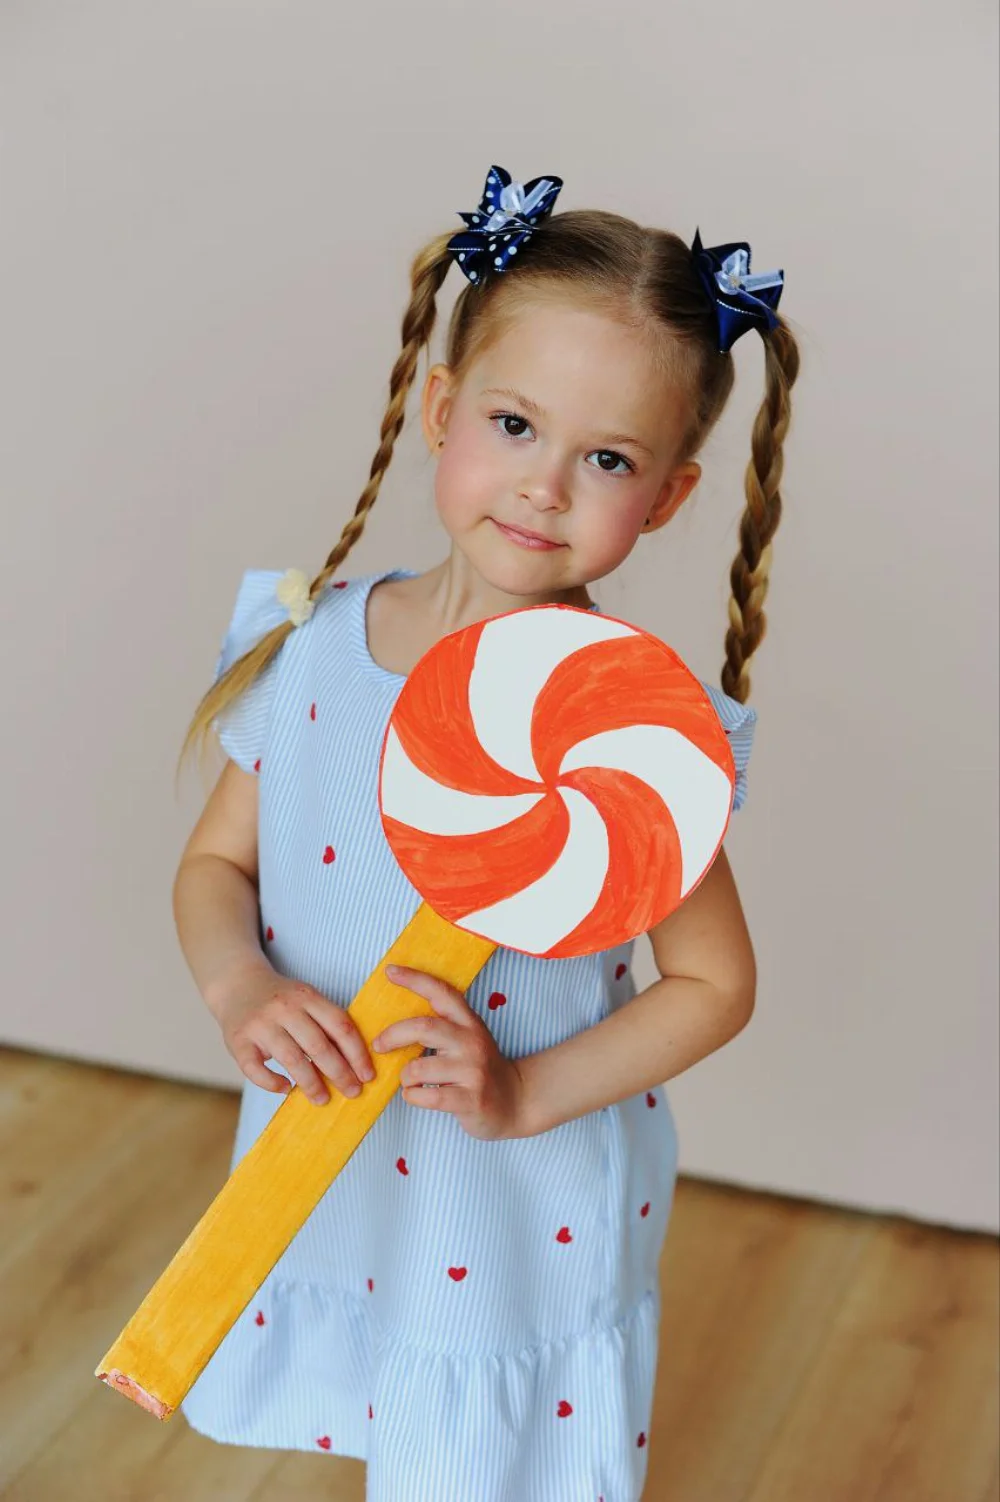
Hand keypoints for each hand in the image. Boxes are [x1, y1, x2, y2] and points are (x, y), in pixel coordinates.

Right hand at [212, 959, 375, 1106]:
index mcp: (307, 996)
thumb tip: (355, 1064)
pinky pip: (255, 1069)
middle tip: (353, 1092)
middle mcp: (284, 1008)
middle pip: (318, 1045)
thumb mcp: (306, 999)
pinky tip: (287, 1088)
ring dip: (311, 1083)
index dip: (357, 1053)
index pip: (340, 1026)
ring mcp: (260, 1024)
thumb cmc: (281, 1000)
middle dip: (340, 1073)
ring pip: (291, 1058)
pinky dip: (272, 1083)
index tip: (368, 1075)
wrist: (237, 984)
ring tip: (323, 1099)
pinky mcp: (238, 1041)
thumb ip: (326, 1023)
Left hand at [373, 964, 528, 1140]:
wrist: (515, 1100)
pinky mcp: (470, 1099)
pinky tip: (417, 1095)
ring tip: (410, 1081)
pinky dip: (412, 1096)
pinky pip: (427, 1096)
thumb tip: (396, 1022)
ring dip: (405, 1076)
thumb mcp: (467, 1039)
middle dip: (393, 1035)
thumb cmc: (480, 1069)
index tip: (391, 971)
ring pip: (419, 1068)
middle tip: (379, 1045)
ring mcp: (472, 1071)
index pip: (442, 993)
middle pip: (424, 1028)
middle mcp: (471, 1042)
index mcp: (469, 1023)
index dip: (415, 979)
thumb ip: (442, 1027)